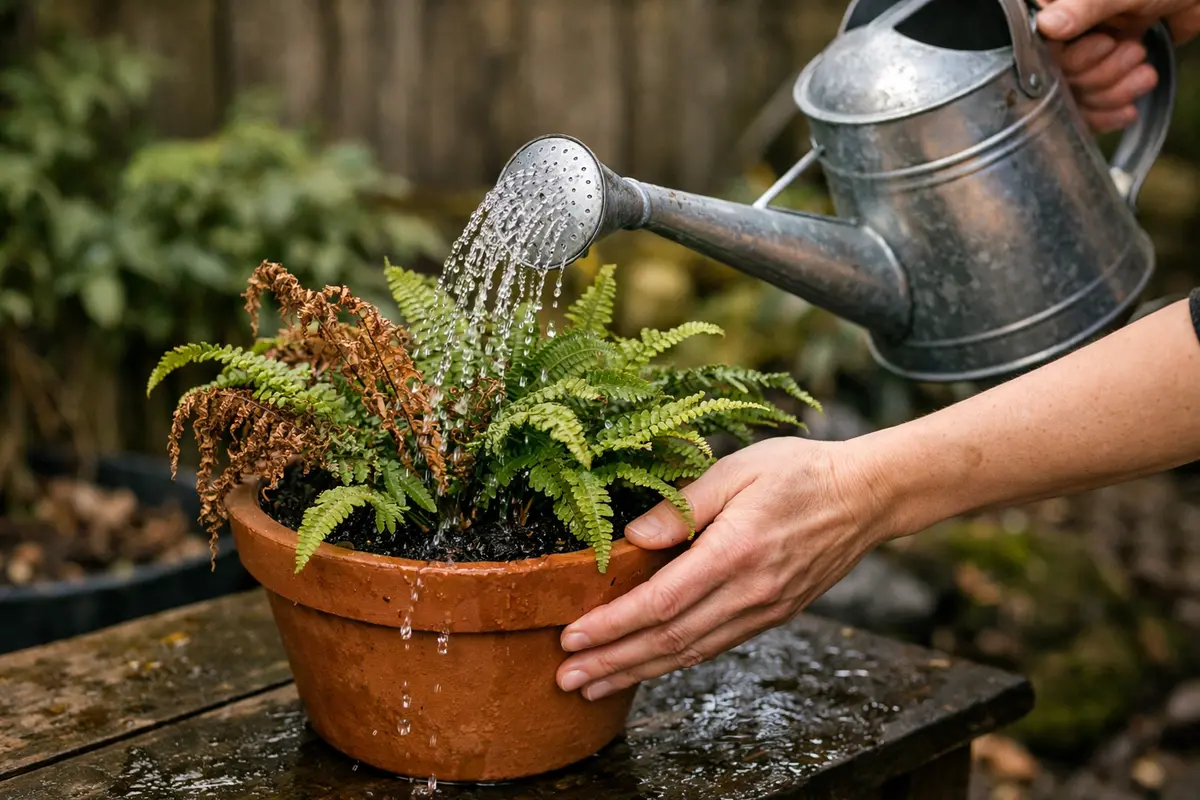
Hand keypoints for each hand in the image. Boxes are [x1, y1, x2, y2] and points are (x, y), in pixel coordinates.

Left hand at [554, 436, 888, 700]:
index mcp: (736, 551)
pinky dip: (673, 662)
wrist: (865, 497)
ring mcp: (763, 610)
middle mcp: (750, 591)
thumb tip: (632, 537)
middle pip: (670, 640)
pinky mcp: (772, 616)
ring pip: (690, 653)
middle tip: (566, 678)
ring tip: (593, 686)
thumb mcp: (736, 469)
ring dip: (637, 671)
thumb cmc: (797, 472)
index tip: (572, 637)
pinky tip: (644, 668)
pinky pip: (714, 646)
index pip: (662, 601)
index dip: (613, 625)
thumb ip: (682, 506)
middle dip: (613, 661)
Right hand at [1037, 0, 1199, 131]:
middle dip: (1099, 75)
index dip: (1069, 57)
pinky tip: (1126, 109)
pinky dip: (1109, 109)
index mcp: (1059, 3)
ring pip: (1075, 92)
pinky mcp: (1101, 67)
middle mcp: (1064, 28)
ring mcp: (1082, 49)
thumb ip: (1085, 6)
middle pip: (1058, 75)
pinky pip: (1089, 102)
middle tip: (1132, 53)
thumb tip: (1046, 24)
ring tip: (1142, 71)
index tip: (1104, 46)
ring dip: (1111, 92)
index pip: (1040, 45)